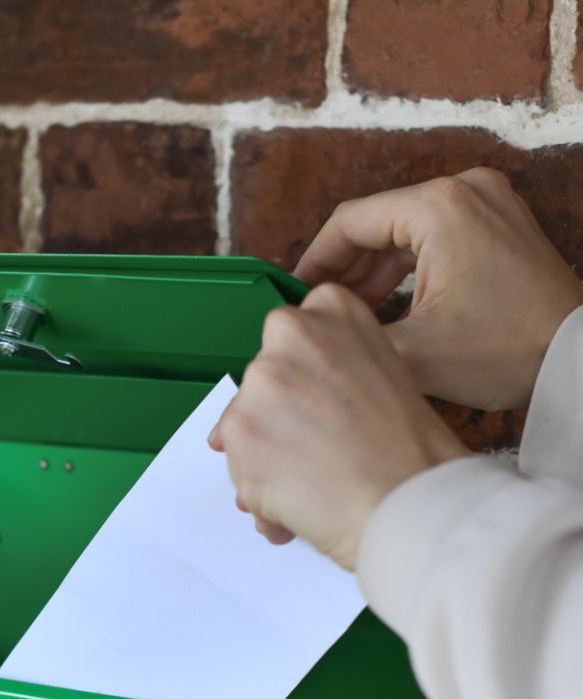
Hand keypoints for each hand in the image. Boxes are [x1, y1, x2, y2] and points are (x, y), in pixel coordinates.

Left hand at [208, 283, 466, 569]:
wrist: (405, 497)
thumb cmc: (411, 449)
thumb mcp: (384, 374)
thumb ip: (330, 371)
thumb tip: (285, 406)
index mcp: (332, 307)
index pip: (291, 337)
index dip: (302, 380)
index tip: (318, 404)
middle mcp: (290, 332)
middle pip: (263, 382)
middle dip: (280, 421)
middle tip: (318, 451)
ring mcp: (260, 381)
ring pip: (245, 427)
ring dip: (269, 459)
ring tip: (315, 485)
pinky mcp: (237, 429)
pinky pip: (238, 468)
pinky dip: (261, 495)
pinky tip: (298, 506)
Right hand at [294, 168, 582, 410]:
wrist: (576, 360)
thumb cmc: (508, 351)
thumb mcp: (412, 353)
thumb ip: (348, 341)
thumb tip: (306, 341)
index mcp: (438, 207)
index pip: (349, 223)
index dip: (313, 263)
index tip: (292, 297)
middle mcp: (465, 189)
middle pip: (377, 223)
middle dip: (344, 271)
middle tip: (316, 312)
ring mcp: (488, 202)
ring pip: (405, 232)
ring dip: (374, 274)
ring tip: (350, 317)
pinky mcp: (501, 223)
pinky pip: (435, 237)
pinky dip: (407, 271)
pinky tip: (389, 308)